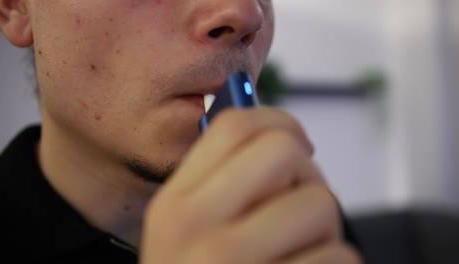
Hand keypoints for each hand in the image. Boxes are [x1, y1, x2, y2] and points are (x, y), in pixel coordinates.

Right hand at [139, 107, 361, 263]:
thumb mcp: (187, 233)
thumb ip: (223, 185)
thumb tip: (283, 138)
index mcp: (175, 204)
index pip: (235, 126)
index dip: (278, 121)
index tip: (296, 142)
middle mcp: (196, 228)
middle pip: (284, 151)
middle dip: (304, 174)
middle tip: (296, 204)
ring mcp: (236, 263)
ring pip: (320, 204)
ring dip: (321, 232)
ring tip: (295, 256)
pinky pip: (339, 257)